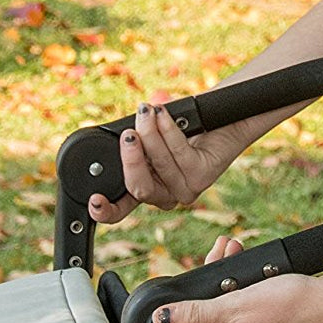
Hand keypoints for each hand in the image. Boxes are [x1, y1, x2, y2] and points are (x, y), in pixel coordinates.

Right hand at [88, 102, 247, 223]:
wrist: (228, 116)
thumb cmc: (187, 123)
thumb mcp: (149, 135)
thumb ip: (131, 143)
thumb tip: (117, 137)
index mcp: (147, 188)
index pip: (121, 209)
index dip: (105, 211)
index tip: (94, 200)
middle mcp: (166, 195)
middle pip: (138, 188)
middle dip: (130, 158)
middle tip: (128, 134)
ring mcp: (186, 189)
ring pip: (158, 165)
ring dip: (150, 133)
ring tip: (147, 111)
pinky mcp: (202, 176)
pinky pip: (178, 153)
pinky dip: (167, 130)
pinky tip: (163, 114)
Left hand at [152, 263, 322, 322]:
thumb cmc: (292, 308)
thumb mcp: (235, 305)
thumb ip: (196, 315)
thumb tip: (161, 322)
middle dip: (198, 298)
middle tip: (208, 263)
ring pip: (223, 320)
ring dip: (220, 286)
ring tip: (227, 251)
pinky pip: (243, 315)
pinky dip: (239, 291)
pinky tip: (243, 263)